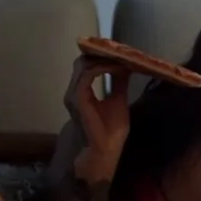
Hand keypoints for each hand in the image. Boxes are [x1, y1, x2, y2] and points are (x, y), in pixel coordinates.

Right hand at [63, 56, 131, 179]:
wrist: (105, 150)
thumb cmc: (110, 131)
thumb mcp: (118, 101)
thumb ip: (118, 83)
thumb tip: (125, 68)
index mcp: (82, 91)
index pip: (87, 65)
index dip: (101, 56)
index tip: (118, 51)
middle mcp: (75, 90)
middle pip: (83, 61)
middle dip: (101, 53)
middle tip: (119, 49)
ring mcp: (74, 93)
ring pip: (84, 64)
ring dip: (103, 58)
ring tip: (120, 56)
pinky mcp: (78, 98)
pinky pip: (87, 74)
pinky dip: (102, 67)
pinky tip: (115, 67)